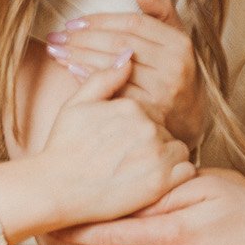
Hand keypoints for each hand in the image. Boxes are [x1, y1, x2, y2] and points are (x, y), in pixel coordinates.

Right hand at [35, 56, 192, 228]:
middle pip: (165, 130)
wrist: (56, 189)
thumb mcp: (77, 104)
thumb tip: (129, 55)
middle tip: (129, 158)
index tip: (125, 142)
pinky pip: (187, 171)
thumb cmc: (63, 147)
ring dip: (166, 158)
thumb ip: (104, 79)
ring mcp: (156, 154)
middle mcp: (147, 127)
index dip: (140, 127)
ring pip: (178, 149)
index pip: (152, 112)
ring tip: (139, 169)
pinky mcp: (161, 182)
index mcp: (131, 106)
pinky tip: (153, 180)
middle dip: (153, 142)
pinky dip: (176, 176)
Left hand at [44, 0, 205, 143]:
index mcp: (179, 43)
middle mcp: (174, 66)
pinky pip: (112, 91)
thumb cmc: (175, 70)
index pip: (133, 23)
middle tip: (57, 36)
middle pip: (119, 44)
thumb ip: (161, 11)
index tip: (74, 21)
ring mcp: (162, 92)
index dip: (101, 20)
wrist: (190, 115)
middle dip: (83, 38)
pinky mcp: (149, 113)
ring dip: (79, 57)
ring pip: (112, 67)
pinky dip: (89, 80)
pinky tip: (71, 70)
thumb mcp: (175, 37)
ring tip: (57, 51)